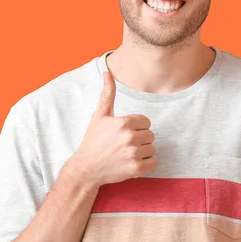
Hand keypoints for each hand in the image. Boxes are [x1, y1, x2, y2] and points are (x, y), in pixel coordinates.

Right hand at [69, 71, 156, 188]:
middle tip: (124, 144)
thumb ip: (108, 93)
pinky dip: (145, 164)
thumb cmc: (93, 140)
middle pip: (150, 135)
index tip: (124, 133)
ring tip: (127, 153)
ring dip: (143, 152)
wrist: (86, 167)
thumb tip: (107, 72)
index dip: (136, 127)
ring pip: (152, 149)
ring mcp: (133, 154)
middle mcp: (130, 137)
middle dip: (140, 139)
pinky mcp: (136, 169)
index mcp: (124, 122)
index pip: (146, 122)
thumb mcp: (100, 115)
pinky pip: (153, 163)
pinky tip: (132, 162)